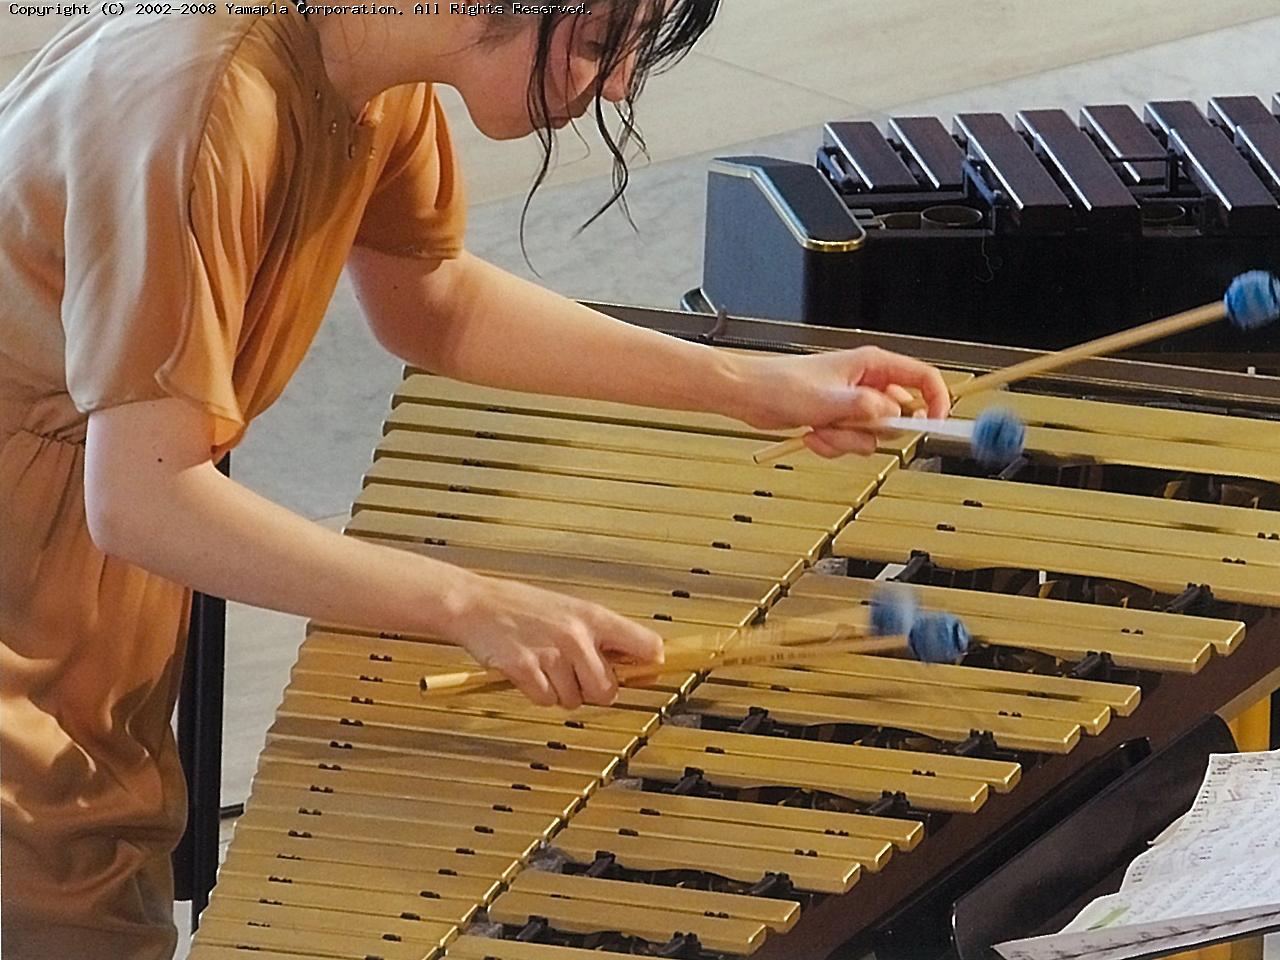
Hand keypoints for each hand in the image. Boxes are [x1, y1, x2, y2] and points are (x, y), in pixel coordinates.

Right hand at [445, 573, 664, 707]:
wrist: (476, 604)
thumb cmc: (523, 607)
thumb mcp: (570, 610)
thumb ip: (602, 635)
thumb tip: (638, 663)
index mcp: (593, 617)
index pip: (647, 645)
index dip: (649, 666)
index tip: (645, 672)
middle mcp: (576, 635)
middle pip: (607, 691)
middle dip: (592, 692)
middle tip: (575, 675)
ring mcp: (551, 653)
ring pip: (574, 701)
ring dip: (560, 692)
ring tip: (546, 667)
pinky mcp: (525, 669)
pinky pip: (545, 701)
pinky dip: (536, 694)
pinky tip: (528, 672)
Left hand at [735, 346, 950, 457]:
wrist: (749, 395)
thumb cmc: (780, 385)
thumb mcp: (827, 400)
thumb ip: (864, 409)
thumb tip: (893, 417)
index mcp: (872, 365)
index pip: (923, 378)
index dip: (936, 400)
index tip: (934, 424)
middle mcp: (867, 383)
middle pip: (899, 417)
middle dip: (872, 430)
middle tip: (846, 425)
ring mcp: (852, 404)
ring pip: (873, 436)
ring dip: (847, 441)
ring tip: (821, 430)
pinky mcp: (838, 421)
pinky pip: (851, 443)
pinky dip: (833, 446)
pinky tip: (811, 435)